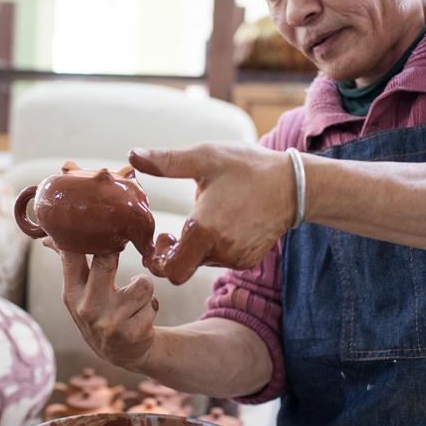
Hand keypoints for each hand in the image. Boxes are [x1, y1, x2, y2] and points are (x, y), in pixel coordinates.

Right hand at [44, 237, 157, 370]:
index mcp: (71, 293)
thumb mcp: (78, 293)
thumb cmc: (100, 312)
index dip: (85, 236)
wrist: (122, 354)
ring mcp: (110, 322)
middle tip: (121, 247)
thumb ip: (69, 263)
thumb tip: (48, 237)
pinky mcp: (133, 332)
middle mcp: (87, 307)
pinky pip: (153, 302)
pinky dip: (151, 306)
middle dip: (117, 250)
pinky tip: (141, 316)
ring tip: (136, 298)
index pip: (71, 255)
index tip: (96, 225)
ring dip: (144, 288)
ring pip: (142, 282)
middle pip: (106, 261)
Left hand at [129, 142, 295, 284]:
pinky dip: (215, 247)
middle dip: (174, 254)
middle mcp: (221, 251)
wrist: (293, 185)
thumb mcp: (205, 158)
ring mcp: (236, 258)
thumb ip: (166, 161)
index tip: (163, 237)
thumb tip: (132, 154)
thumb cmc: (247, 168)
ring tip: (204, 219)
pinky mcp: (248, 260)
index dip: (159, 259)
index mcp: (204, 230)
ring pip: (202, 262)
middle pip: (183, 268)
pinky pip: (221, 259)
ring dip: (195, 247)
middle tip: (173, 233)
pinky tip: (222, 223)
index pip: (170, 270)